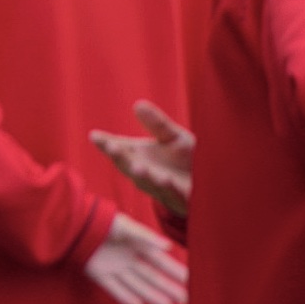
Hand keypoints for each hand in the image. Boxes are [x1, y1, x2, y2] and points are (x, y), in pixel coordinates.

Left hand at [82, 213, 188, 303]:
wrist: (75, 224)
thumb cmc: (102, 220)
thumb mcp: (126, 226)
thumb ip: (146, 237)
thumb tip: (168, 247)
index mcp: (137, 244)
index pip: (160, 261)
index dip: (175, 271)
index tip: (190, 280)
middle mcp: (128, 258)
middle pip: (152, 276)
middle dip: (168, 288)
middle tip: (185, 300)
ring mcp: (114, 267)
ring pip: (137, 285)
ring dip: (152, 296)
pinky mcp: (99, 274)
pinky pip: (115, 289)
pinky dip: (127, 299)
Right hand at [89, 101, 195, 216]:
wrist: (210, 185)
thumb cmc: (187, 159)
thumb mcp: (173, 137)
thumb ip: (157, 124)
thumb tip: (137, 104)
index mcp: (139, 158)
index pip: (119, 149)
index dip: (107, 144)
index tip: (94, 135)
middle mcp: (146, 174)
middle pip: (128, 166)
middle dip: (120, 158)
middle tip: (111, 147)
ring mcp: (162, 188)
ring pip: (149, 183)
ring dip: (142, 175)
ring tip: (137, 167)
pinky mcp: (182, 199)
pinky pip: (174, 194)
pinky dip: (167, 187)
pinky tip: (163, 178)